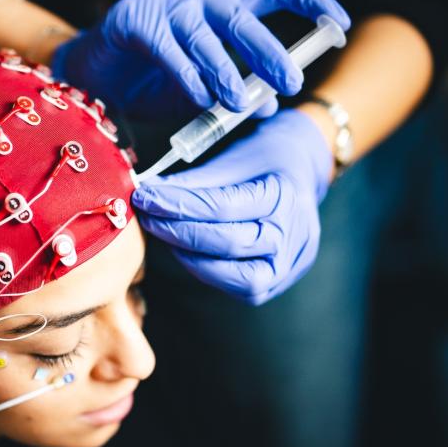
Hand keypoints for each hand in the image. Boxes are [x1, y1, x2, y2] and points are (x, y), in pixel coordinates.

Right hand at [51, 0, 349, 119]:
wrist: (87, 79)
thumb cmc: (146, 82)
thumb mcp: (198, 89)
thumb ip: (228, 92)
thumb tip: (266, 105)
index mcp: (221, 9)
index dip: (311, 1)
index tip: (339, 23)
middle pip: (243, 19)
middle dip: (270, 52)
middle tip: (288, 82)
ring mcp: (164, 5)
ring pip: (205, 37)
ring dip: (225, 72)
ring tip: (237, 102)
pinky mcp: (133, 19)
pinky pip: (167, 47)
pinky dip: (186, 74)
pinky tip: (199, 96)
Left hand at [131, 109, 332, 304]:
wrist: (301, 170)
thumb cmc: (264, 159)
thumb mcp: (232, 157)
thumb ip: (193, 180)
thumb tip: (150, 193)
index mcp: (285, 194)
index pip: (222, 206)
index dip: (178, 204)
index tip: (146, 196)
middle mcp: (294, 234)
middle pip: (229, 243)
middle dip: (179, 232)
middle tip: (148, 217)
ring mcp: (292, 262)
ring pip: (239, 278)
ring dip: (192, 259)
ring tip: (166, 235)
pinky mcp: (280, 280)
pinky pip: (244, 289)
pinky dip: (210, 272)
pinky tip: (187, 252)